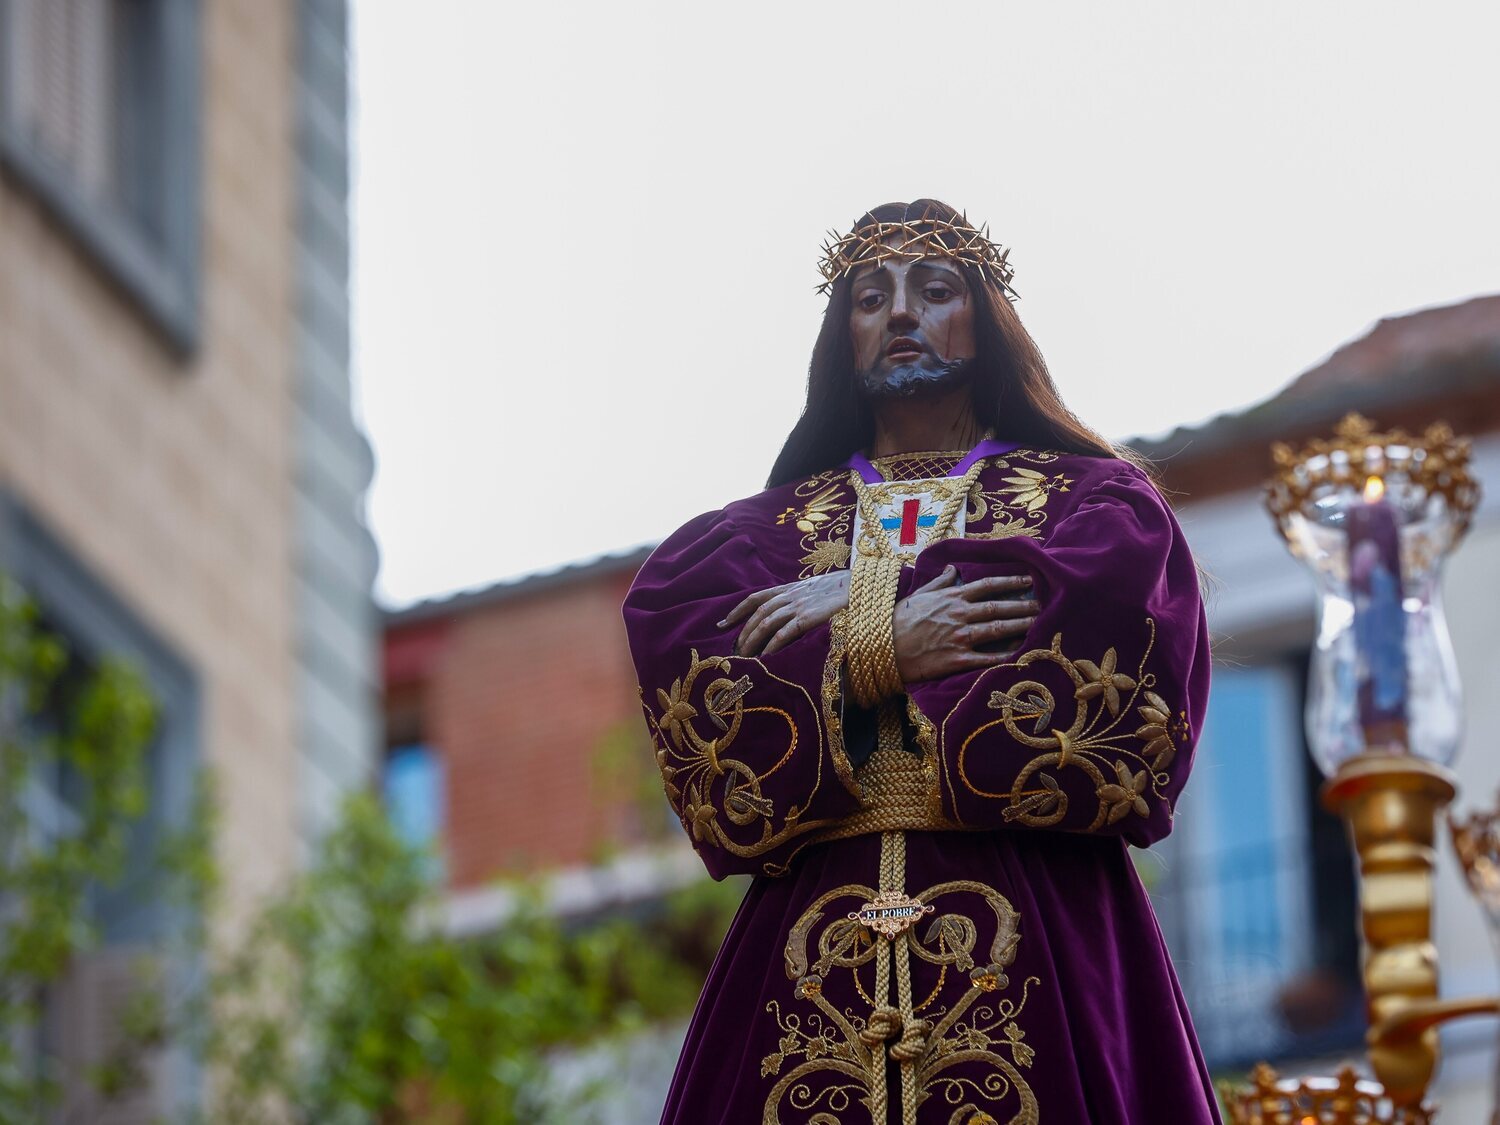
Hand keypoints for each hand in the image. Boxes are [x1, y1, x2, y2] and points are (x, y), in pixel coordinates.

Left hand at [723, 572, 850, 656]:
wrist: (865, 585)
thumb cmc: (846, 590)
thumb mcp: (819, 590)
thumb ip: (804, 598)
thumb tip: (795, 614)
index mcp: (792, 588)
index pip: (757, 597)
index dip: (738, 610)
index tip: (724, 623)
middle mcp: (791, 595)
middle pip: (758, 613)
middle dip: (743, 632)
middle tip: (734, 650)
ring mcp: (800, 605)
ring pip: (766, 623)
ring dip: (752, 640)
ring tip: (744, 657)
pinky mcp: (809, 617)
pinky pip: (784, 633)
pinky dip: (772, 646)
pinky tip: (765, 657)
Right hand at [894, 566, 1036, 683]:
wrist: (883, 647)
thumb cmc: (899, 620)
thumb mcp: (919, 594)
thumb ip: (940, 581)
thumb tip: (954, 568)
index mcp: (951, 597)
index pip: (987, 585)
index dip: (1010, 581)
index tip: (1028, 579)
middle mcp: (959, 614)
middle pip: (998, 607)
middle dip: (1023, 605)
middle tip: (1041, 604)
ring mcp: (959, 637)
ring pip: (997, 629)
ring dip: (1020, 625)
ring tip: (1037, 623)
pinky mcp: (957, 659)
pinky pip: (986, 657)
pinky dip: (1004, 655)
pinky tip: (1019, 652)